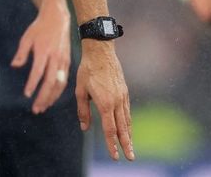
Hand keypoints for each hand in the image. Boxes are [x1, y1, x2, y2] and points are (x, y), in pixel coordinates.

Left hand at [11, 0, 70, 113]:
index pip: (38, 72)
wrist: (58, 19)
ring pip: (60, 84)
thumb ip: (21, 53)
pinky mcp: (68, 62)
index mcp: (44, 52)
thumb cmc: (39, 28)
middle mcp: (56, 58)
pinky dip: (58, 91)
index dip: (32, 84)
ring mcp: (63, 61)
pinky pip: (64, 80)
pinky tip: (51, 98)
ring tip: (43, 107)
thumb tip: (14, 66)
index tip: (26, 95)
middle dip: (43, 97)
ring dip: (52, 98)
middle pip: (51, 82)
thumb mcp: (27, 37)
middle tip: (36, 109)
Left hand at [76, 40, 133, 160]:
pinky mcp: (125, 92)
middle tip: (130, 158)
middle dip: (126, 144)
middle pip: (122, 128)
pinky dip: (128, 122)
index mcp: (105, 103)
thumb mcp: (80, 91)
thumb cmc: (87, 70)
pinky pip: (127, 111)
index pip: (109, 129)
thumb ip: (83, 111)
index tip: (115, 156)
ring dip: (129, 135)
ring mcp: (123, 97)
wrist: (101, 52)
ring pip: (127, 120)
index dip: (111, 144)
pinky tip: (127, 128)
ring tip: (130, 146)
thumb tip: (85, 128)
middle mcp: (117, 102)